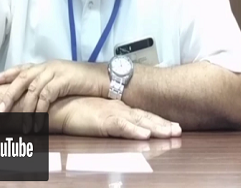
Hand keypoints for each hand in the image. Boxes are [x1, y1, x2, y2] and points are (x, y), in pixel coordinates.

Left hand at [0, 60, 106, 112]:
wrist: (105, 78)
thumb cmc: (85, 82)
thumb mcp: (64, 80)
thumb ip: (49, 85)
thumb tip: (35, 98)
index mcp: (47, 65)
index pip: (22, 68)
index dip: (6, 74)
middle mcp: (49, 66)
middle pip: (22, 78)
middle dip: (9, 94)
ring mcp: (56, 71)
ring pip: (32, 88)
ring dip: (24, 108)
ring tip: (19, 124)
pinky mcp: (64, 79)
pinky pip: (46, 95)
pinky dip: (39, 109)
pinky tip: (36, 121)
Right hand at [60, 97, 181, 139]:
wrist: (61, 105)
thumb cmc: (77, 110)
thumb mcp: (100, 115)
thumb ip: (113, 120)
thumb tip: (127, 127)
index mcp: (120, 108)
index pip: (144, 116)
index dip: (160, 121)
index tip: (174, 127)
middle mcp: (120, 110)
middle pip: (147, 118)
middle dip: (164, 125)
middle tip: (179, 131)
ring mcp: (113, 114)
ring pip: (139, 122)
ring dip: (156, 128)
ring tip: (171, 133)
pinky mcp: (103, 121)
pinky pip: (121, 127)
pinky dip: (134, 131)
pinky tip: (144, 134)